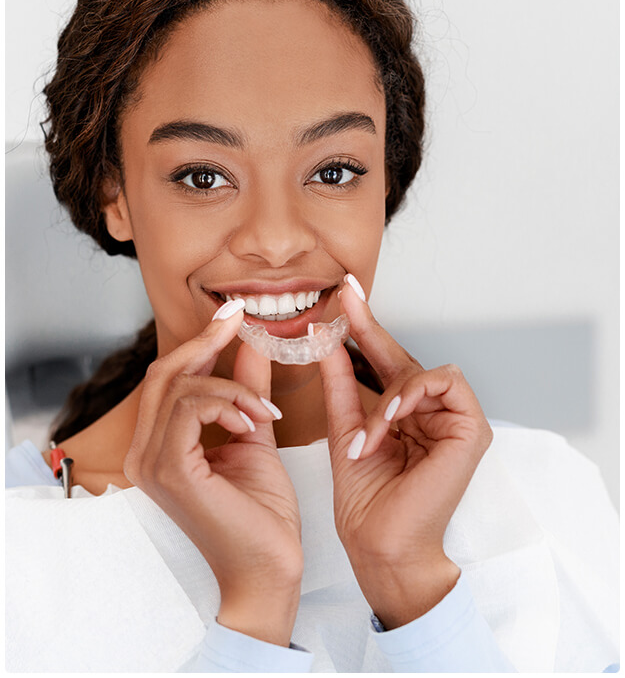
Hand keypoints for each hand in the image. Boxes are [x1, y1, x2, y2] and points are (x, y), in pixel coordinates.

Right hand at [123, 304, 302, 645]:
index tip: (232, 316)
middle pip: (165, 374)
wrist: (269, 571)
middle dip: (205, 342)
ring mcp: (151, 462)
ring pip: (180, 386)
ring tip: (262, 411)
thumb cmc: (261, 515)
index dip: (199, 343)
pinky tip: (253, 422)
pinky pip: (192, 408)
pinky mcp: (169, 470)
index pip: (169, 380)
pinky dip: (227, 403)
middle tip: (240, 321)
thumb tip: (250, 347)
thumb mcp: (253, 436)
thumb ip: (246, 392)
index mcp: (160, 447)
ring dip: (230, 386)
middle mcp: (144, 453)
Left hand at [318, 275, 492, 628]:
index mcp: (404, 414)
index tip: (344, 294)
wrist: (379, 544)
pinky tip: (392, 417)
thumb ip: (341, 382)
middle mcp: (431, 413)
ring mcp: (455, 420)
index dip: (365, 327)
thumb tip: (327, 338)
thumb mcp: (346, 427)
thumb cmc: (365, 497)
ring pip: (423, 371)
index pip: (385, 362)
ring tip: (371, 431)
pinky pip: (444, 383)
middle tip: (346, 299)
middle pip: (404, 358)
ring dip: (390, 395)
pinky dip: (413, 395)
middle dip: (371, 329)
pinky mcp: (472, 429)